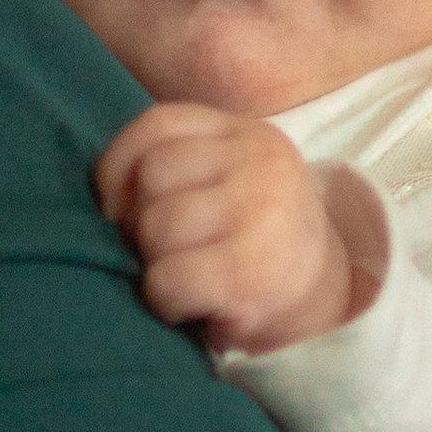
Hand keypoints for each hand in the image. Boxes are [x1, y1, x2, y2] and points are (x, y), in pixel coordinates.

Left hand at [95, 107, 360, 357]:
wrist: (325, 308)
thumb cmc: (255, 244)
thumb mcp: (229, 183)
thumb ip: (179, 166)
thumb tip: (106, 199)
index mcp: (248, 134)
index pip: (158, 124)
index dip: (118, 166)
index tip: (115, 207)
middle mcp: (260, 162)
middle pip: (153, 175)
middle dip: (141, 221)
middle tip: (169, 251)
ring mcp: (260, 213)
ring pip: (156, 227)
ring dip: (154, 265)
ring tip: (185, 279)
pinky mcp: (249, 272)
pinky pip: (166, 279)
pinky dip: (165, 301)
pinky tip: (192, 305)